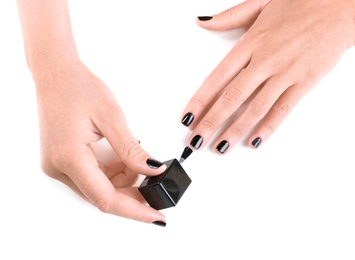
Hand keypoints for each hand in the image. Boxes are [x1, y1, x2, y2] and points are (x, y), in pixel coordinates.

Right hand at [35, 59, 166, 224]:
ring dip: (123, 181)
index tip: (156, 217)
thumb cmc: (78, 88)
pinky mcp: (62, 161)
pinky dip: (112, 173)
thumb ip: (131, 150)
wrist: (56, 74)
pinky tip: (124, 160)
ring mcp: (58, 166)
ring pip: (98, 187)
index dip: (134, 210)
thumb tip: (152, 171)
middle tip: (155, 185)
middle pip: (102, 196)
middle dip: (132, 193)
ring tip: (138, 161)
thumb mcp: (111, 117)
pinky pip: (92, 177)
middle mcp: (59, 168)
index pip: (106, 198)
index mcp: (69, 158)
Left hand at [181, 0, 354, 153]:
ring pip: (255, 107)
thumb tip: (203, 23)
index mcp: (250, 42)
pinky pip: (283, 109)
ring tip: (221, 147)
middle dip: (211, 122)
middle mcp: (265, 60)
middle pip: (232, 97)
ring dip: (235, 130)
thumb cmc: (302, 4)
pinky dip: (268, 126)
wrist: (341, 4)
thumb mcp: (260, 3)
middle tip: (197, 140)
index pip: (217, 77)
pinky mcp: (304, 82)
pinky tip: (255, 141)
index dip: (201, 100)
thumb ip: (229, 17)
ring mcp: (285, 73)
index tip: (188, 117)